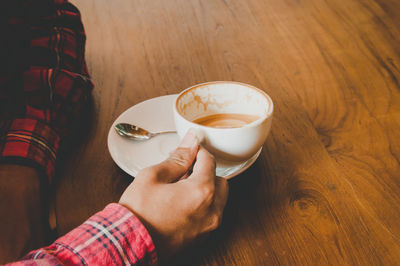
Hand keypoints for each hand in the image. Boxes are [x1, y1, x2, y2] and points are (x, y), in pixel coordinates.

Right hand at [119, 130, 228, 259]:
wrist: (130, 244)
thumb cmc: (139, 213)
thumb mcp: (153, 176)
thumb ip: (178, 158)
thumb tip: (191, 143)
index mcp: (202, 191)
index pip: (209, 161)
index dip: (197, 151)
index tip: (187, 150)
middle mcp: (212, 210)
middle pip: (219, 179)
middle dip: (205, 171)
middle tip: (184, 169)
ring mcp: (209, 225)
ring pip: (218, 198)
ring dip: (206, 188)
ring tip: (182, 186)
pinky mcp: (202, 236)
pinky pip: (211, 213)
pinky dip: (203, 204)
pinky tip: (182, 201)